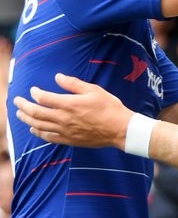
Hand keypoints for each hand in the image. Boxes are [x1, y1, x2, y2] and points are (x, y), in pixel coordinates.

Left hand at [14, 73, 133, 147]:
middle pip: (35, 113)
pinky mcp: (69, 140)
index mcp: (68, 104)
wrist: (120, 129)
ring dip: (26, 119)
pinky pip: (48, 137)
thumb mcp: (94, 90)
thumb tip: (58, 77)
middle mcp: (63, 118)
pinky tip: (34, 129)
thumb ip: (74, 84)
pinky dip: (38, 133)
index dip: (35, 93)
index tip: (33, 90)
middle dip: (23, 106)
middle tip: (17, 102)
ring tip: (20, 115)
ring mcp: (64, 131)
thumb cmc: (110, 107)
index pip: (43, 98)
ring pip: (38, 126)